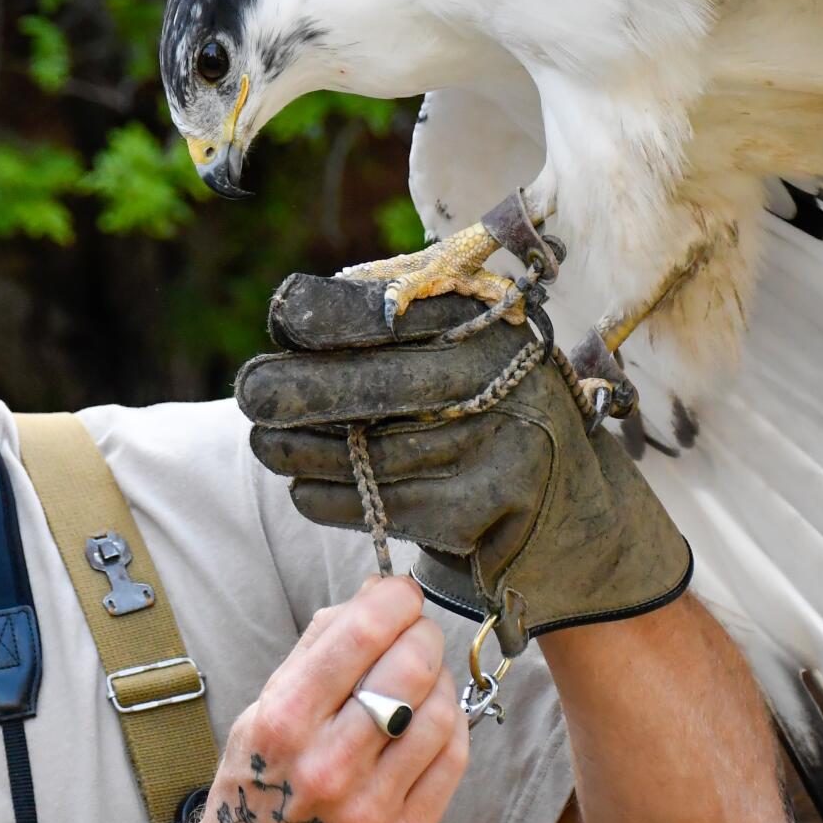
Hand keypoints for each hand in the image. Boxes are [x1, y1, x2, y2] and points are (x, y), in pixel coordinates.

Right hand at [178, 577, 467, 822]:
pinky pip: (454, 758)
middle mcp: (329, 765)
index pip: (362, 634)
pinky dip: (451, 723)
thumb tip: (377, 592)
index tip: (398, 592)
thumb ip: (322, 642)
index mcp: (285, 720)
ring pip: (442, 710)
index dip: (393, 598)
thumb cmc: (262, 771)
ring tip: (419, 677)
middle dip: (421, 631)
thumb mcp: (267, 700)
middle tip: (413, 629)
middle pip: (411, 667)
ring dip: (439, 678)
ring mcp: (370, 806)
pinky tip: (429, 717)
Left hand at [235, 275, 691, 654]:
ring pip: (373, 452)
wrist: (572, 512)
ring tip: (266, 445)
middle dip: (299, 390)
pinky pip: (385, 504)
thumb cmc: (493, 411)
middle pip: (378, 383)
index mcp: (489, 319)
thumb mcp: (466, 347)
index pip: (392, 309)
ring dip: (302, 452)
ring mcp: (498, 445)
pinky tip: (304, 487)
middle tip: (250, 393)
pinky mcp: (487, 509)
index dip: (327, 316)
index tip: (282, 321)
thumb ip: (396, 321)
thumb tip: (292, 316)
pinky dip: (332, 498)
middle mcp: (502, 376)